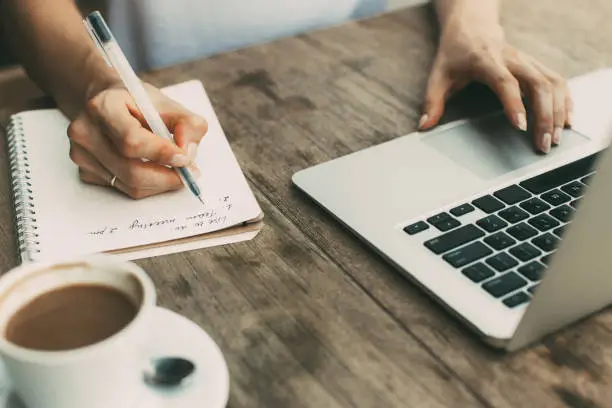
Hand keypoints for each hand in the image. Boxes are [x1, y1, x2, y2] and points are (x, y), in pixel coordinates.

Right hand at [67, 82, 207, 198]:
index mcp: (104, 106)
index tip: (184, 158)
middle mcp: (85, 131)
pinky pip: (122, 189)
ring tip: (175, 170)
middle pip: (131, 170)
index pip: (132, 140)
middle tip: (188, 174)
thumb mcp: (169, 105)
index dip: (162, 153)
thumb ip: (188, 125)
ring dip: (159, 183)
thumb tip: (187, 154)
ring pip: (129, 185)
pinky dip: (146, 185)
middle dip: (166, 177)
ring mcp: (81, 154)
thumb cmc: (140, 104)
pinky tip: (152, 169)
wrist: (109, 104)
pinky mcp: (85, 171)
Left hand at [420, 20, 571, 152]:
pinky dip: (564, 100)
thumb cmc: (454, 53)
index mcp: (486, 60)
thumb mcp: (438, 75)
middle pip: (537, 83)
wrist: (471, 25)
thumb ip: (432, 102)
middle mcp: (512, 58)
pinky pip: (557, 80)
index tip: (520, 126)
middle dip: (544, 115)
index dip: (514, 103)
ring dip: (557, 110)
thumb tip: (424, 126)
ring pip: (552, 82)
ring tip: (555, 138)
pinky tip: (566, 120)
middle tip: (542, 144)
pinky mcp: (535, 65)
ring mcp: (526, 60)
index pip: (505, 81)